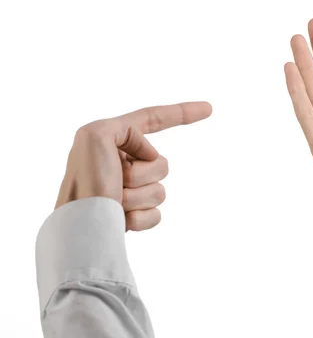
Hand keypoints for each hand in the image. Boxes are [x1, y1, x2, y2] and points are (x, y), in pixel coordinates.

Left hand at [55, 101, 211, 230]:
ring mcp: (130, 189)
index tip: (208, 109)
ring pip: (160, 191)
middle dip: (143, 175)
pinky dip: (141, 218)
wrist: (79, 228)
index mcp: (113, 139)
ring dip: (138, 198)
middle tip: (116, 183)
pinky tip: (121, 219)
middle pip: (161, 164)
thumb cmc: (84, 183)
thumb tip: (146, 155)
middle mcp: (123, 162)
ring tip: (113, 203)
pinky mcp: (135, 213)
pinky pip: (157, 213)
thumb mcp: (95, 136)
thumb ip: (125, 130)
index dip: (182, 112)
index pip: (154, 119)